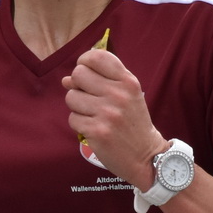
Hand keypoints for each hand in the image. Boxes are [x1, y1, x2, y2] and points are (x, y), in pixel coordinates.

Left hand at [63, 49, 163, 190]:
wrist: (146, 156)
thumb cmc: (133, 123)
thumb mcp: (127, 96)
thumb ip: (101, 81)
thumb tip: (66, 79)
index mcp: (128, 81)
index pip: (96, 57)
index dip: (84, 62)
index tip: (86, 72)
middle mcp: (118, 94)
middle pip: (78, 74)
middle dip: (78, 86)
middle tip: (90, 98)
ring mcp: (107, 113)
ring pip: (71, 97)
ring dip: (77, 107)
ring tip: (93, 115)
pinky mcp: (97, 131)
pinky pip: (73, 119)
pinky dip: (80, 125)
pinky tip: (93, 128)